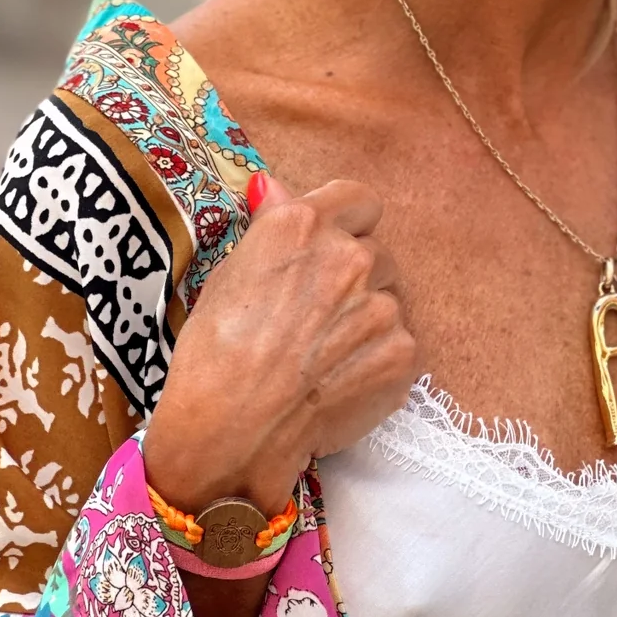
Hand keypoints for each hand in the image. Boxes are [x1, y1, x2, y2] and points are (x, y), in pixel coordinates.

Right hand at [143, 175, 417, 516]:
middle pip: (374, 253)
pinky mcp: (403, 352)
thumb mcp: (228, 273)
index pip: (357, 199)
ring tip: (323, 356)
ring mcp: (383, 305)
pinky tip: (338, 383)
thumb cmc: (213, 352)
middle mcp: (350, 255)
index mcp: (303, 224)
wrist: (231, 430)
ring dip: (366, 320)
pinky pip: (398, 345)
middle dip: (353, 279)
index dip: (345, 223)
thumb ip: (268, 224)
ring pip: (388, 300)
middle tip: (316, 317)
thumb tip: (274, 186)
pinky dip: (376, 362)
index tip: (331, 248)